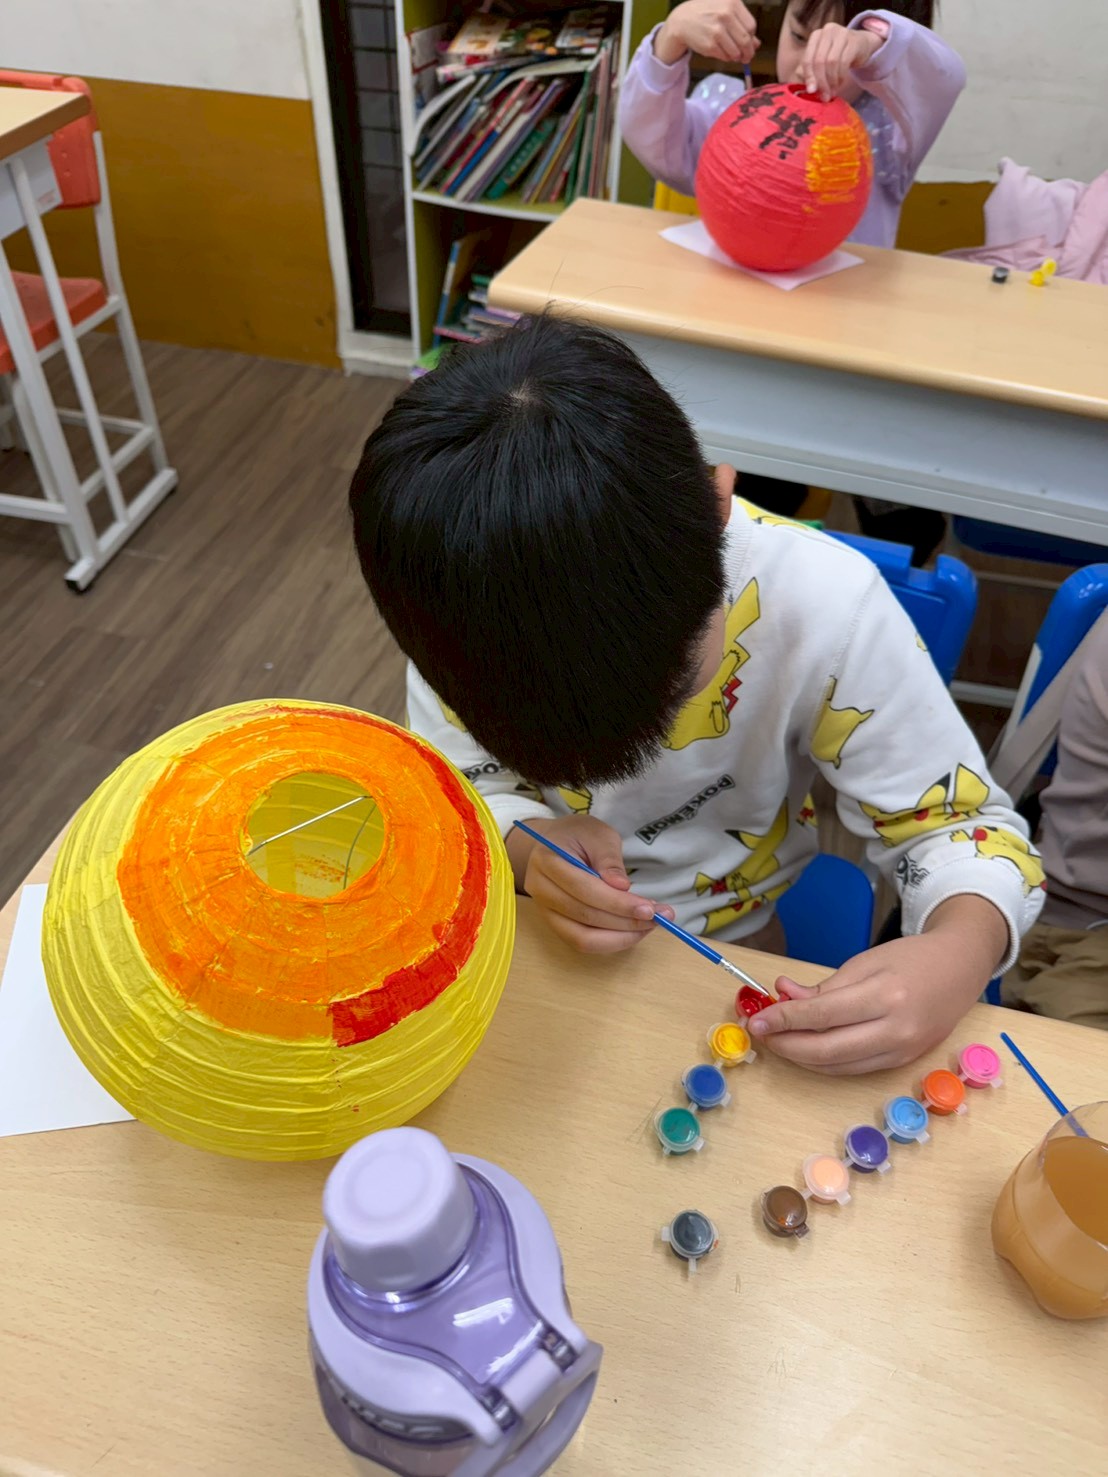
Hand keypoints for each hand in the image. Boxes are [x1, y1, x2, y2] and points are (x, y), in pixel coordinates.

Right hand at [506, 816, 675, 954]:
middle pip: (584, 915)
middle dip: (625, 921)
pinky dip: (610, 942)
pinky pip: (582, 942)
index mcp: (548, 861)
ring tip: (649, 927)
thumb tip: (622, 888)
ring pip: (582, 937)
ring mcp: (545, 910)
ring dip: (620, 937)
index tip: (649, 909)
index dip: (617, 903)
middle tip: (658, 918)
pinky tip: (632, 932)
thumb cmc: (579, 835)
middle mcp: (540, 889)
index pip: (584, 889)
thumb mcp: (599, 834)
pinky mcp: (555, 924)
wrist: (556, 844)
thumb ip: (609, 859)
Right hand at [654, 0, 758, 66]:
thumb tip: (756, 44)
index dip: (752, 37)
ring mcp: (717, 31)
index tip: (750, 43)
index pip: (751, 26)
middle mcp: (726, 15)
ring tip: (734, 54)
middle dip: (748, 51)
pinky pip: (725, 57)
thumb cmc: (707, 13)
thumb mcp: (725, 11)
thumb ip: (742, 25)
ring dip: (737, 56)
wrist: (683, 20)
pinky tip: (723, 53)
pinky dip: (727, 58)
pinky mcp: (710, 45)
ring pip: (736, 51)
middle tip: (747, 56)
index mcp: (732, 4)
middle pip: (746, 40)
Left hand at [746, 896, 1008, 1073]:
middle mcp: (896, 1029)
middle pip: (828, 1050)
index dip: (785, 1020)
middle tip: (761, 1034)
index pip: (824, 1014)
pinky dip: (825, 1062)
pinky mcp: (904, 1062)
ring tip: (777, 1040)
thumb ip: (824, 986)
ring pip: (839, 1066)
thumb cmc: (911, 958)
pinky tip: (806, 1048)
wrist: (961, 969)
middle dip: (787, 1045)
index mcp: (886, 995)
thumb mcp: (865, 962)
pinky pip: (854, 1069)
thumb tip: (783, 996)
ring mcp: (903, 1051)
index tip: (757, 1020)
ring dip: (802, 1057)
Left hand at [801, 23, 881, 100]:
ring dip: (831, 81)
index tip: (811, 91)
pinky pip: (844, 62)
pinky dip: (840, 76)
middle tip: (824, 96)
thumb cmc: (838, 54)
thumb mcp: (823, 61)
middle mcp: (827, 31)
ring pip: (831, 62)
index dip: (809, 76)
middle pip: (819, 61)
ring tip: (832, 92)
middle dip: (821, 81)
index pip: (808, 58)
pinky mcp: (853, 40)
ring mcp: (841, 33)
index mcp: (816, 36)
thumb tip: (808, 89)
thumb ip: (813, 72)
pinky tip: (839, 84)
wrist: (861, 45)